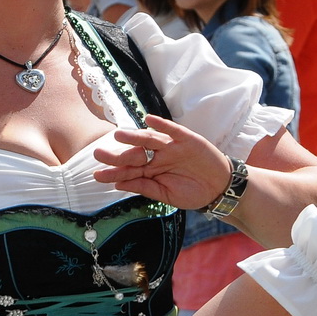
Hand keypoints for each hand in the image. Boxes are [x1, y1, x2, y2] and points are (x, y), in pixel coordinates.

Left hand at [92, 114, 233, 211]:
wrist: (219, 188)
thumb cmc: (193, 192)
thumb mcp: (167, 195)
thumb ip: (145, 187)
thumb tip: (119, 185)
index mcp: (151, 171)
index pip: (129, 170)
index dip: (114, 173)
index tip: (97, 175)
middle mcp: (158, 157)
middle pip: (135, 154)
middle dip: (118, 155)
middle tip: (99, 154)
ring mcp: (171, 147)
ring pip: (149, 140)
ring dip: (134, 137)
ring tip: (118, 136)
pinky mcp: (187, 140)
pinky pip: (172, 130)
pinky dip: (161, 124)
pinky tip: (148, 119)